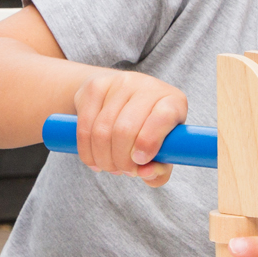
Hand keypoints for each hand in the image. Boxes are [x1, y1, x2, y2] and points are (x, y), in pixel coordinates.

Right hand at [72, 70, 186, 186]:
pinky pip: (84, 127)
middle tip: (124, 171)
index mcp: (172, 101)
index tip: (140, 162)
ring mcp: (119, 83)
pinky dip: (87, 152)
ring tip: (110, 166)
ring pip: (102, 131)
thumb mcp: (162, 151)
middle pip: (125, 129)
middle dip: (121, 160)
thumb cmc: (149, 131)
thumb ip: (160, 170)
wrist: (121, 98)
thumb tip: (144, 173)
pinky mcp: (94, 87)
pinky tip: (94, 160)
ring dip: (104, 159)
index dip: (149, 143)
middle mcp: (147, 86)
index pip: (162, 117)